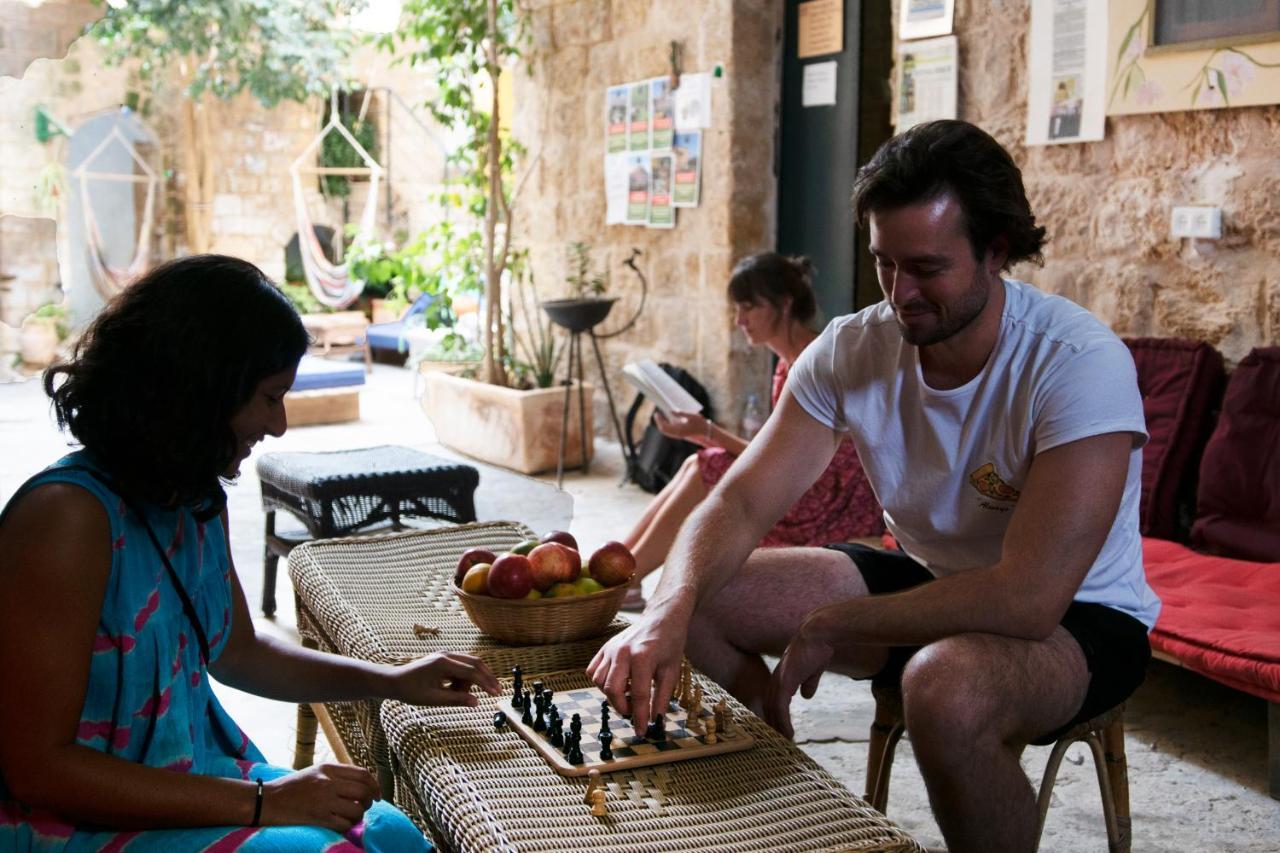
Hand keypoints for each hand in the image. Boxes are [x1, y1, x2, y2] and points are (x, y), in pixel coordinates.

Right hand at [260, 763, 379, 832]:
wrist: (265, 800)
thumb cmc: (290, 788)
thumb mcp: (314, 772)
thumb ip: (336, 774)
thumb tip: (361, 783)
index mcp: (328, 768)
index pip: (363, 774)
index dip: (374, 785)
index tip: (377, 795)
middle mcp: (328, 782)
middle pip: (364, 791)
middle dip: (370, 801)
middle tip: (365, 807)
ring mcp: (323, 800)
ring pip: (357, 809)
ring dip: (359, 816)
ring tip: (351, 817)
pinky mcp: (318, 817)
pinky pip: (344, 824)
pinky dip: (347, 826)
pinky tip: (341, 825)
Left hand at [391, 651, 500, 705]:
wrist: (393, 681)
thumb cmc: (410, 691)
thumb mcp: (434, 699)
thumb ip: (456, 699)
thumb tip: (476, 702)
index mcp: (443, 663)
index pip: (471, 672)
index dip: (486, 683)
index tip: (496, 694)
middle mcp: (446, 654)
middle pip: (475, 663)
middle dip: (487, 677)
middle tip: (496, 691)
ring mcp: (445, 655)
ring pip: (469, 665)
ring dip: (470, 681)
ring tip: (454, 695)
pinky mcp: (444, 659)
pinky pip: (460, 667)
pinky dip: (462, 679)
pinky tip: (451, 689)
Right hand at [586, 612, 687, 732]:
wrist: (662, 618)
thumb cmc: (670, 644)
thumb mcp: (672, 672)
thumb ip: (662, 697)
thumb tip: (656, 721)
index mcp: (643, 658)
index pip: (638, 695)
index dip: (639, 717)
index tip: (641, 732)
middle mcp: (623, 653)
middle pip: (612, 690)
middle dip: (621, 707)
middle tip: (634, 710)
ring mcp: (611, 649)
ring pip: (599, 681)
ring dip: (611, 694)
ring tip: (628, 692)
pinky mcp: (604, 647)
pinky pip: (593, 671)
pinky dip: (601, 681)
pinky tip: (618, 681)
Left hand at [654, 411, 707, 442]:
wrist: (707, 433)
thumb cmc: (700, 423)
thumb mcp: (692, 416)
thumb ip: (681, 413)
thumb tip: (670, 411)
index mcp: (679, 430)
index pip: (664, 427)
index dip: (659, 420)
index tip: (657, 413)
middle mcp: (678, 434)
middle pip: (663, 430)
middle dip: (659, 422)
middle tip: (657, 413)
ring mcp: (678, 435)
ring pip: (666, 432)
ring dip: (662, 424)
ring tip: (661, 415)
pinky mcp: (680, 434)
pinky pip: (670, 431)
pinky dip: (666, 426)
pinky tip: (667, 418)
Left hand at [764, 616, 834, 738]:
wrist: (820, 634)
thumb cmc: (818, 648)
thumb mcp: (813, 669)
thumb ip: (809, 682)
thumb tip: (806, 696)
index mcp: (782, 676)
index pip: (772, 700)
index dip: (775, 715)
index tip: (781, 730)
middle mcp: (776, 678)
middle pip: (768, 707)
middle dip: (774, 725)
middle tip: (780, 741)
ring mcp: (779, 680)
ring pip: (772, 710)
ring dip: (778, 728)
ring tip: (786, 742)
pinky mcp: (785, 682)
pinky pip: (780, 708)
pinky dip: (783, 723)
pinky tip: (789, 734)